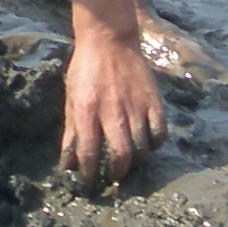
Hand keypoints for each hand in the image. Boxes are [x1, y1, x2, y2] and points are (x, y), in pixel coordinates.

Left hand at [60, 16, 168, 187]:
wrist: (110, 39)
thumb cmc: (86, 69)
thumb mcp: (71, 98)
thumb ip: (71, 132)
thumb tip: (68, 164)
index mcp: (88, 111)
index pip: (89, 154)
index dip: (88, 177)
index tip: (88, 187)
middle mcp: (113, 111)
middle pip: (121, 156)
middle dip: (116, 174)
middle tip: (113, 177)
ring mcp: (136, 106)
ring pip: (142, 148)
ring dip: (135, 161)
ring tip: (128, 162)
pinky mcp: (154, 101)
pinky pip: (160, 133)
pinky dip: (155, 144)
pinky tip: (147, 144)